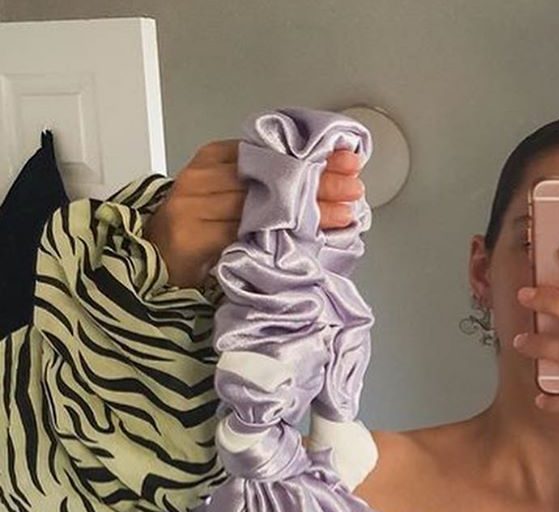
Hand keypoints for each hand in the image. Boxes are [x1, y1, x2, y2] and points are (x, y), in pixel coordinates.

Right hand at [143, 139, 364, 290]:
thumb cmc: (199, 234)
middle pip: (269, 175)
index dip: (310, 156)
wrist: (153, 264)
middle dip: (317, 182)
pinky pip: (243, 232)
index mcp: (213, 159)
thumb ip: (264, 188)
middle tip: (354, 187)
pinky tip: (307, 237)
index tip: (346, 161)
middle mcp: (202, 177)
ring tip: (344, 213)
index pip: (269, 150)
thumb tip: (324, 186)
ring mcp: (193, 205)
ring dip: (308, 210)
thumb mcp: (233, 201)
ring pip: (262, 204)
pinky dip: (279, 235)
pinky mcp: (191, 235)